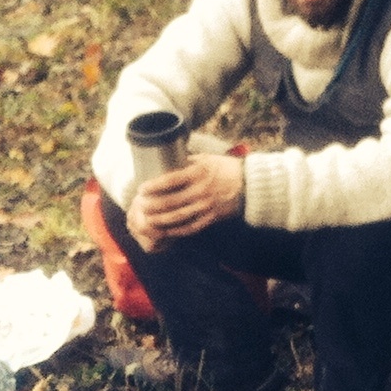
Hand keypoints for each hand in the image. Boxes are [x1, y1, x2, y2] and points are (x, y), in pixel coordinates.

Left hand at [125, 151, 244, 250]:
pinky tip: (165, 230)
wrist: (249, 184)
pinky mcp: (211, 218)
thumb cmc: (226, 168)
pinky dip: (176, 231)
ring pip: (177, 217)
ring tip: (148, 220)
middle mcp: (201, 190)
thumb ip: (188, 161)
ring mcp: (206, 206)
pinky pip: (190, 227)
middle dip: (151, 206)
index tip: (142, 189)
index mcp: (198, 172)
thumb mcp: (207, 159)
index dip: (153, 186)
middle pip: (169, 202)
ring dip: (160, 220)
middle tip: (140, 206)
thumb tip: (167, 160)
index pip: (169, 180)